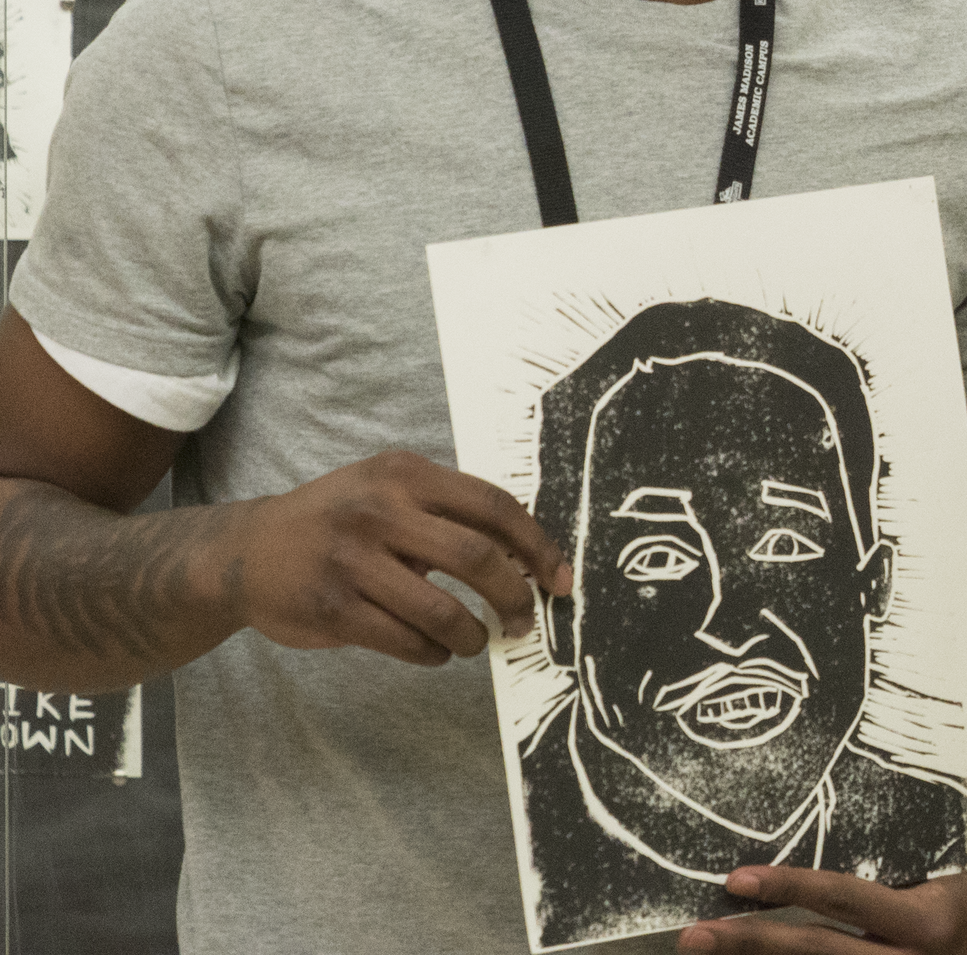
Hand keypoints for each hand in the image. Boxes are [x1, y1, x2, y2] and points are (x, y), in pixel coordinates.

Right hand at [231, 450, 571, 664]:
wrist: (245, 551)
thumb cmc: (336, 522)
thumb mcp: (387, 491)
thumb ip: (446, 511)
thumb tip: (527, 556)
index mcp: (404, 474)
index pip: (493, 505)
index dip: (537, 545)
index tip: (561, 579)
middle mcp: (379, 510)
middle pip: (477, 556)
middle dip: (514, 596)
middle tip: (524, 621)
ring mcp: (352, 559)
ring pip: (441, 609)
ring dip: (470, 634)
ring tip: (475, 640)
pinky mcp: (331, 607)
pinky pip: (404, 639)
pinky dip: (432, 653)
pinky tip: (435, 651)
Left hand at [680, 865, 966, 954]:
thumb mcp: (943, 858)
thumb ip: (887, 856)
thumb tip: (816, 816)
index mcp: (931, 922)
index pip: (848, 902)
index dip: (791, 889)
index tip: (739, 879)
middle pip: (818, 954)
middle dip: (753, 944)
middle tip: (696, 934)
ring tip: (706, 949)